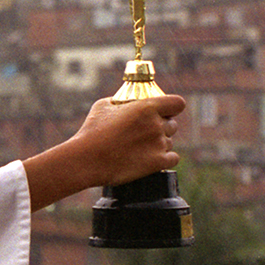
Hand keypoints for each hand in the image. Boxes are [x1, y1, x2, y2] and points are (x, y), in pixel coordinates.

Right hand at [70, 95, 184, 186]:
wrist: (86, 159)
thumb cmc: (91, 131)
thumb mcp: (103, 106)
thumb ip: (121, 102)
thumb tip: (127, 103)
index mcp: (147, 108)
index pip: (177, 103)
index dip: (172, 107)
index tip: (165, 112)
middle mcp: (156, 125)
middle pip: (172, 125)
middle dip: (162, 127)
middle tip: (146, 132)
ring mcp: (158, 145)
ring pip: (169, 142)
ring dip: (159, 143)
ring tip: (139, 148)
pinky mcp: (157, 163)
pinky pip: (172, 158)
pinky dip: (164, 158)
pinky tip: (151, 157)